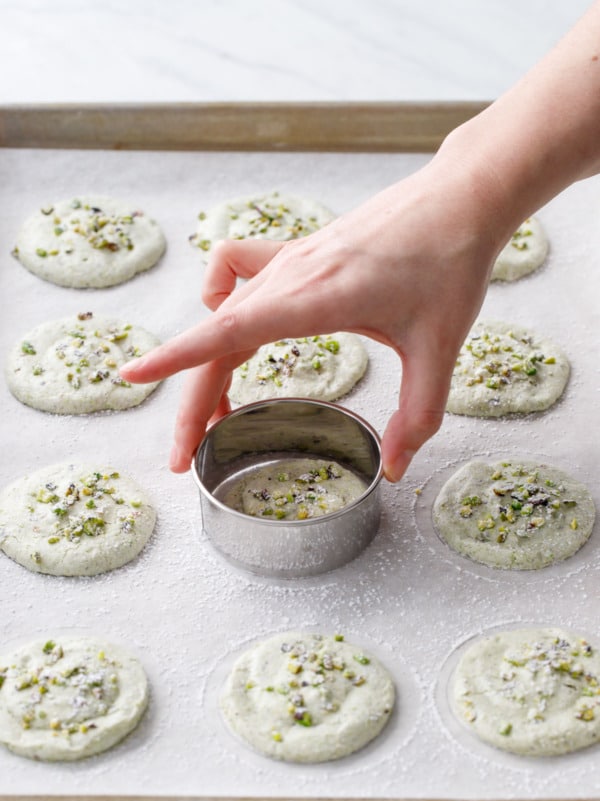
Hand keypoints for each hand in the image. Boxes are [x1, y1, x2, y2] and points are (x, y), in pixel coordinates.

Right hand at [121, 155, 501, 479]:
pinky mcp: (298, 254)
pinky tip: (234, 317)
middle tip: (186, 458)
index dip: (175, 357)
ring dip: (207, 364)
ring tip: (217, 415)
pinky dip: (221, 296)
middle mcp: (290, 276)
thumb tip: (396, 469)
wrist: (460, 199)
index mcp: (316, 296)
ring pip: (224, 316)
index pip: (226, 328)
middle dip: (193, 403)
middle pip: (216, 340)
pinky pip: (236, 269)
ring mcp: (290, 261)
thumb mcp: (439, 349)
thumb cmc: (451, 265)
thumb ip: (417, 416)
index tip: (131, 379)